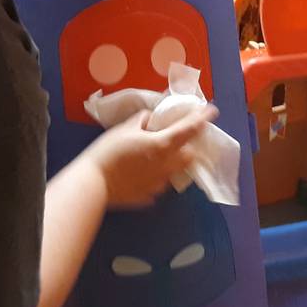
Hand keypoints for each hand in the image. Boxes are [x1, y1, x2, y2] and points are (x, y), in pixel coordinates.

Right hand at [81, 106, 216, 207]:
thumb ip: (143, 120)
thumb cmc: (109, 151)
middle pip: (189, 156)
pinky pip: (159, 183)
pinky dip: (156, 175)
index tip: (212, 110)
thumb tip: (151, 120)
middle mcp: (167, 166)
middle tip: (178, 138)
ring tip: (159, 155)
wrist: (94, 184)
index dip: (201, 118)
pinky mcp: (150, 196)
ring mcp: (159, 183)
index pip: (188, 129)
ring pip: (175, 171)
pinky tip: (142, 171)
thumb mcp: (125, 128)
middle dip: (189, 146)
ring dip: (173, 161)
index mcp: (162, 145)